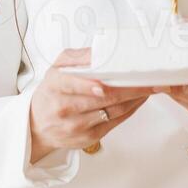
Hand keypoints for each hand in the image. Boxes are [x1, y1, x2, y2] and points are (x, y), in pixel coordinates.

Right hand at [28, 47, 151, 162]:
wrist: (38, 125)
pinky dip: (130, 110)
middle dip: (129, 89)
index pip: (74, 83)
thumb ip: (77, 58)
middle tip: (148, 80)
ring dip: (134, 99)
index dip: (92, 84)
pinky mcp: (89, 137)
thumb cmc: (51, 93)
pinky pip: (115, 122)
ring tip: (149, 88)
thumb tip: (100, 50)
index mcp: (55, 85)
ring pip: (112, 111)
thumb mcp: (57, 68)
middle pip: (102, 98)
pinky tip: (138, 100)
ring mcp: (77, 125)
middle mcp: (64, 107)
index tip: (111, 80)